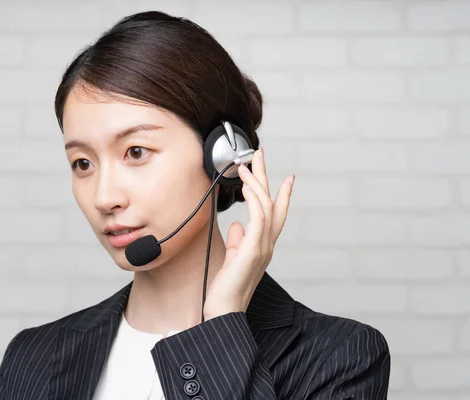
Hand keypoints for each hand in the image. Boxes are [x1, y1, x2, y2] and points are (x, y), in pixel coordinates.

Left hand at [203, 147, 294, 319]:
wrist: (224, 311)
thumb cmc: (226, 289)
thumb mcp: (233, 259)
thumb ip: (238, 241)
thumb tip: (238, 225)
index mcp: (263, 246)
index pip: (276, 214)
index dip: (280, 194)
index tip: (285, 177)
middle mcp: (267, 244)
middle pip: (274, 204)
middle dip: (267, 177)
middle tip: (260, 154)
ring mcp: (263, 247)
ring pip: (266, 206)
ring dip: (257, 183)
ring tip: (246, 166)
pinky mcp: (253, 249)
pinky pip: (258, 218)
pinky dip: (254, 200)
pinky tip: (246, 187)